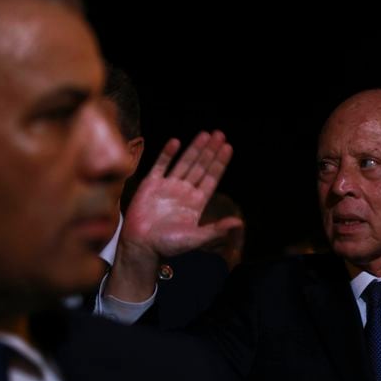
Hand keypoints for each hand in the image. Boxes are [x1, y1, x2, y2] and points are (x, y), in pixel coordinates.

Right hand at [104, 130, 241, 302]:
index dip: (220, 163)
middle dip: (210, 151)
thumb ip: (216, 230)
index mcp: (197, 202)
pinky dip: (167, 154)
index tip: (228, 147)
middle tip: (220, 134)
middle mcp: (184, 191)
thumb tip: (239, 223)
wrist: (141, 246)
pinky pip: (160, 165)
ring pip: (184, 163)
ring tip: (205, 134)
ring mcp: (168, 186)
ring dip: (194, 149)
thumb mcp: (195, 238)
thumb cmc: (168, 245)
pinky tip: (176, 142)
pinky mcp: (150, 184)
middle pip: (200, 166)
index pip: (211, 178)